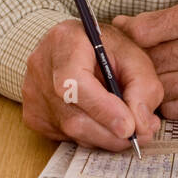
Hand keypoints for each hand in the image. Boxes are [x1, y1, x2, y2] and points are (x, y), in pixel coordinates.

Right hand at [22, 19, 163, 148]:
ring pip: (72, 132)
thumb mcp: (135, 56)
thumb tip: (141, 126)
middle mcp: (40, 68)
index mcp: (64, 41)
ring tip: (128, 124)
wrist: (77, 45)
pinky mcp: (33, 115)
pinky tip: (102, 119)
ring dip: (105, 135)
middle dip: (112, 132)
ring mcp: (32, 93)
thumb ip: (144, 88)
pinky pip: (66, 136)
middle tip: (142, 134)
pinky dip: (91, 134)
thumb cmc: (107, 48)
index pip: (75, 83)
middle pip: (73, 116)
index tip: (129, 127)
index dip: (103, 110)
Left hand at [112, 0, 177, 117]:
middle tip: (129, 60)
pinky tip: (172, 92)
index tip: (121, 35)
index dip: (128, 34)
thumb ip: (174, 17)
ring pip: (160, 85)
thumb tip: (128, 26)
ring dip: (150, 83)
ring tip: (148, 77)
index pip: (146, 29)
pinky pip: (177, 108)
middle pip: (150, 60)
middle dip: (136, 61)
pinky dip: (168, 101)